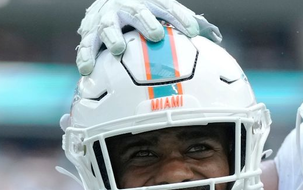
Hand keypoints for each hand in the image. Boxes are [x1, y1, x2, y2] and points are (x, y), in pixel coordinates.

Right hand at [76, 0, 221, 75]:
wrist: (109, 0)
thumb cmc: (144, 12)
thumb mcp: (163, 11)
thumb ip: (186, 23)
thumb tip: (216, 37)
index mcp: (149, 2)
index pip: (168, 7)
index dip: (181, 18)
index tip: (194, 32)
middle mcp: (126, 7)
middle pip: (137, 11)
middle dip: (146, 22)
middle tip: (156, 35)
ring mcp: (106, 19)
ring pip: (108, 26)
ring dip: (113, 37)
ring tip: (120, 49)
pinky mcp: (89, 32)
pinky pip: (85, 45)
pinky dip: (86, 56)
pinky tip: (88, 70)